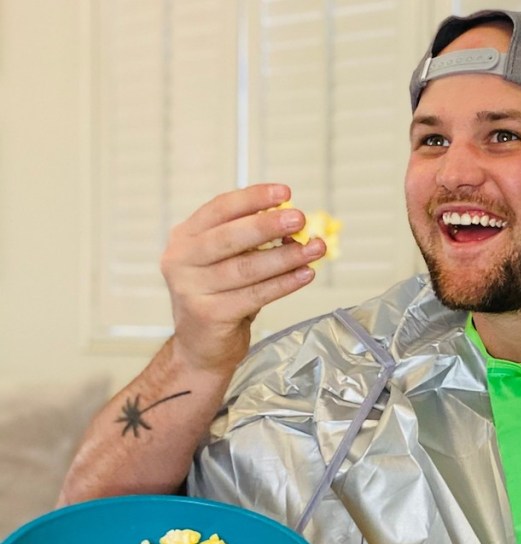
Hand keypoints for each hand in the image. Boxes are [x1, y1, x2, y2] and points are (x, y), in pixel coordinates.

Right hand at [161, 183, 325, 373]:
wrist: (201, 347)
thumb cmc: (220, 298)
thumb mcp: (228, 262)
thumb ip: (252, 243)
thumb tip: (295, 227)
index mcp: (185, 238)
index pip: (219, 209)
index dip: (253, 198)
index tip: (284, 193)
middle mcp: (181, 260)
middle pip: (230, 237)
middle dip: (268, 225)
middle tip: (299, 219)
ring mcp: (192, 289)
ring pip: (247, 268)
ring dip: (286, 257)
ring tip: (313, 250)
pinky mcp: (209, 314)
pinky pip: (256, 295)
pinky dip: (284, 284)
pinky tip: (304, 275)